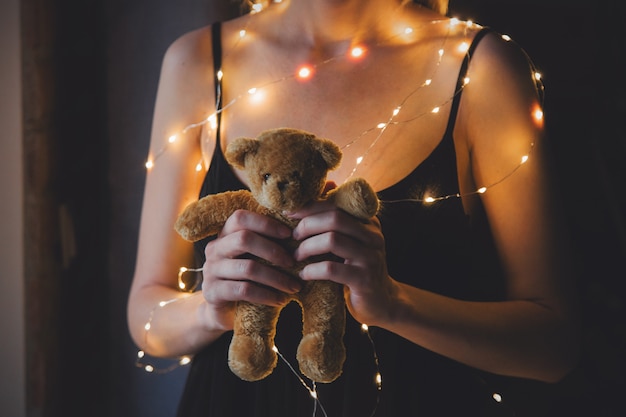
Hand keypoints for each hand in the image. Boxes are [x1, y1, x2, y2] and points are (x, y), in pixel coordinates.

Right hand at [200, 209, 301, 330]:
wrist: (223, 312)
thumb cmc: (247, 279)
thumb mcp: (254, 258)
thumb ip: (267, 244)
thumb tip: (300, 233)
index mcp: (225, 234)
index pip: (240, 218)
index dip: (266, 223)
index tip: (289, 234)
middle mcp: (214, 249)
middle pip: (243, 239)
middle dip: (273, 250)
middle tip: (293, 263)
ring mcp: (210, 270)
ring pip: (248, 267)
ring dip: (276, 278)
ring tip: (293, 286)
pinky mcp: (212, 292)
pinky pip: (244, 290)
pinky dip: (266, 295)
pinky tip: (280, 300)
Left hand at [290, 200, 396, 326]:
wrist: (381, 303)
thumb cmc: (357, 269)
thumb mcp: (349, 242)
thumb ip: (336, 219)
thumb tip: (325, 185)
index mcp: (368, 222)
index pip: (336, 204)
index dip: (310, 207)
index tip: (288, 213)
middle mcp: (373, 236)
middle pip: (334, 218)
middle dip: (307, 225)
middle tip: (292, 236)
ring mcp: (371, 257)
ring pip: (332, 240)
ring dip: (307, 247)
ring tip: (295, 255)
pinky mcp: (364, 279)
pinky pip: (331, 269)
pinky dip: (312, 270)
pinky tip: (303, 274)